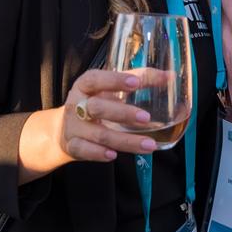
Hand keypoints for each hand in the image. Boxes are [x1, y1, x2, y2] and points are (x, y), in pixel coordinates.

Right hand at [17, 69, 156, 182]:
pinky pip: (84, 150)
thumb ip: (139, 79)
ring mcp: (73, 127)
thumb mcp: (111, 88)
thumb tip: (169, 76)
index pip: (96, 79)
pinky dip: (98, 154)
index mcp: (85, 85)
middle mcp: (76, 104)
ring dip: (124, 140)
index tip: (136, 83)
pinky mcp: (72, 146)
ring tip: (148, 145)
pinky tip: (113, 155)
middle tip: (146, 117)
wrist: (62, 128)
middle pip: (97, 108)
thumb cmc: (95, 102)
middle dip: (122, 113)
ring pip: (98, 134)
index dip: (114, 80)